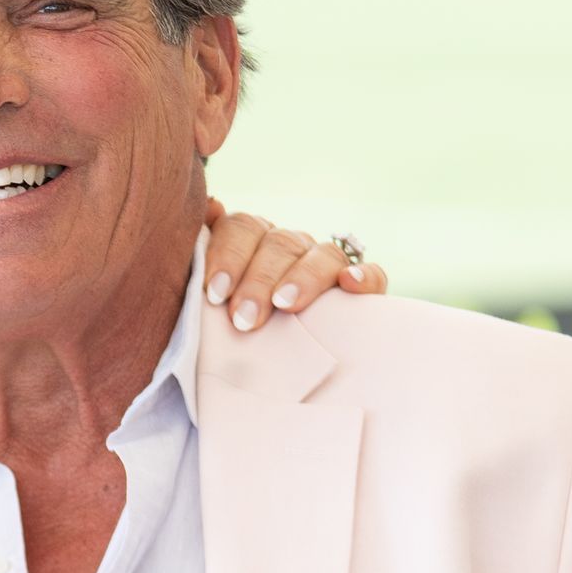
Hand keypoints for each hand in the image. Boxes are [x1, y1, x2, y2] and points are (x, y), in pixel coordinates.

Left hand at [203, 201, 386, 332]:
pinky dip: (365, 276)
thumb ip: (199, 258)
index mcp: (251, 241)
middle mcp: (289, 246)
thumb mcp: (207, 299)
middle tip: (244, 318)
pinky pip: (372, 273)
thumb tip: (210, 208)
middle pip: (278, 244)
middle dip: (258, 280)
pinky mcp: (363, 288)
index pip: (240, 229)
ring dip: (303, 277)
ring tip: (285, 304)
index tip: (215, 294)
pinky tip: (350, 285)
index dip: (228, 256)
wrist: (271, 365)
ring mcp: (326, 264)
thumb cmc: (228, 328)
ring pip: (322, 254)